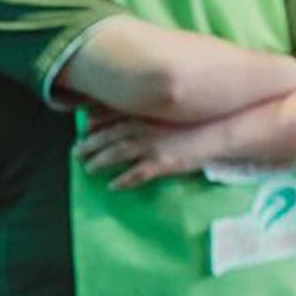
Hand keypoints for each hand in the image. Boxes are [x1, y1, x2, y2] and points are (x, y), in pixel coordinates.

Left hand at [74, 111, 206, 189]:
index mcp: (144, 112)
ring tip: (88, 169)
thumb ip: (147, 109)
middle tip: (75, 153)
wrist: (221, 129)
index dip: (94, 127)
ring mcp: (152, 144)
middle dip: (89, 145)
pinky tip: (112, 186)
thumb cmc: (195, 118)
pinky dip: (122, 180)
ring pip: (117, 154)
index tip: (82, 132)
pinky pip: (136, 174)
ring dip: (99, 162)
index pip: (111, 118)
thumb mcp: (169, 108)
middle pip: (108, 137)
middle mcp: (144, 126)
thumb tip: (125, 113)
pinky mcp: (162, 162)